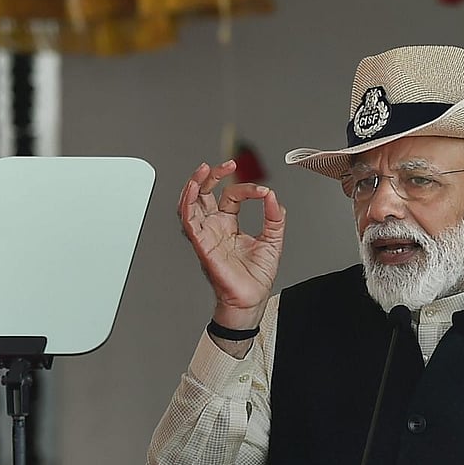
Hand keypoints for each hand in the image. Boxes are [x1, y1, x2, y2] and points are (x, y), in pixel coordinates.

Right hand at [178, 159, 285, 329]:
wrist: (252, 299)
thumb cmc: (256, 276)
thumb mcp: (273, 240)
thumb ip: (275, 217)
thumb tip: (273, 196)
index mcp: (229, 225)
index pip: (231, 196)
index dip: (246, 189)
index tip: (263, 192)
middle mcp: (215, 228)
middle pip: (204, 194)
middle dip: (211, 176)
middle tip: (226, 164)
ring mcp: (206, 235)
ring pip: (190, 204)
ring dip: (194, 185)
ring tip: (203, 170)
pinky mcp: (202, 245)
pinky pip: (189, 221)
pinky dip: (188, 204)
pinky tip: (194, 190)